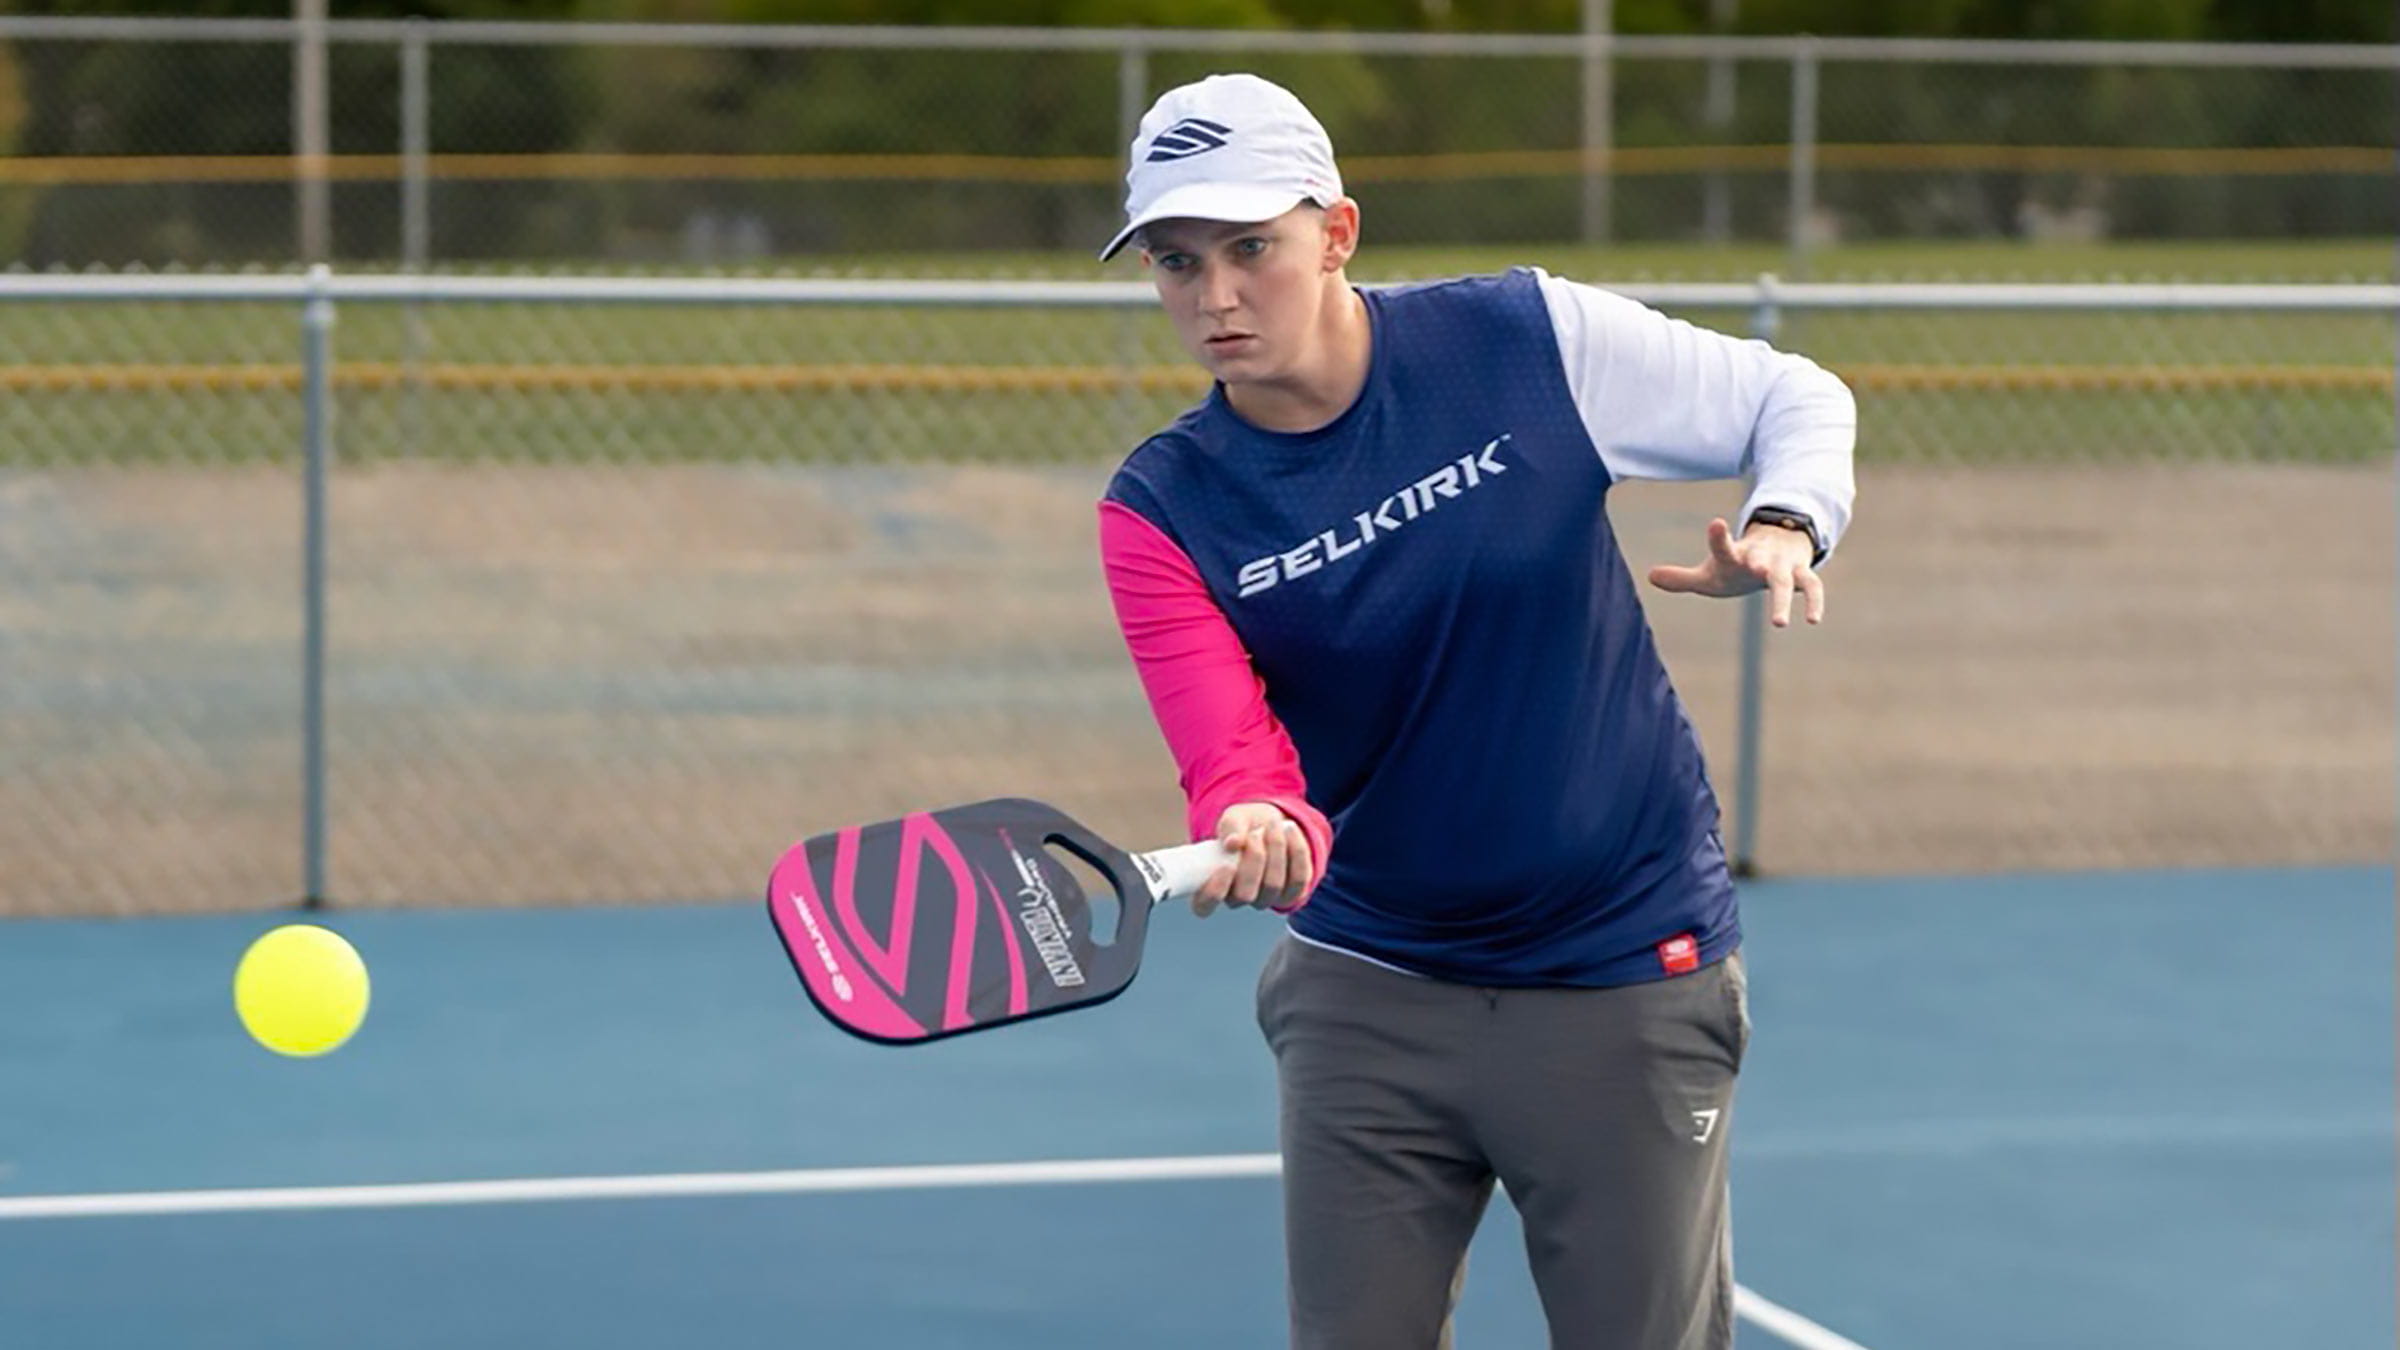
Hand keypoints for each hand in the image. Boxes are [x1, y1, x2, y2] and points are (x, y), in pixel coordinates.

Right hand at [1193, 802, 1312, 916]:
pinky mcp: (1291, 893)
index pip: (1204, 906)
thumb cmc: (1243, 824)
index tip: (1226, 865)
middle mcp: (1237, 899)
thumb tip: (1233, 843)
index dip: (1214, 892)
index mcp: (1211, 887)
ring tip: (1274, 825)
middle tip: (1256, 833)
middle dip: (1253, 861)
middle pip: (1245, 894)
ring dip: (1275, 851)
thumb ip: (1230, 828)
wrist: (1269, 823)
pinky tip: (1290, 829)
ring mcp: (1265, 899)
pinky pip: (1299, 879)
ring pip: (1273, 885)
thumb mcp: (1233, 818)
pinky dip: (1296, 851)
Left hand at [1647, 516, 1824, 627]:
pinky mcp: (1802, 574)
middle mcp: (1760, 557)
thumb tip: (1649, 576)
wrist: (1777, 546)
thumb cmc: (1737, 564)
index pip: (1724, 546)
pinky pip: (1812, 586)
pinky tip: (1813, 620)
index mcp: (1734, 555)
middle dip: (1758, 562)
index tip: (1717, 522)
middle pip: (1759, 560)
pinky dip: (1814, 601)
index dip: (1719, 536)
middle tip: (1754, 568)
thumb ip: (1682, 578)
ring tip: (1778, 623)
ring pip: (1787, 579)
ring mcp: (1783, 565)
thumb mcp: (1709, 574)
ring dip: (1783, 598)